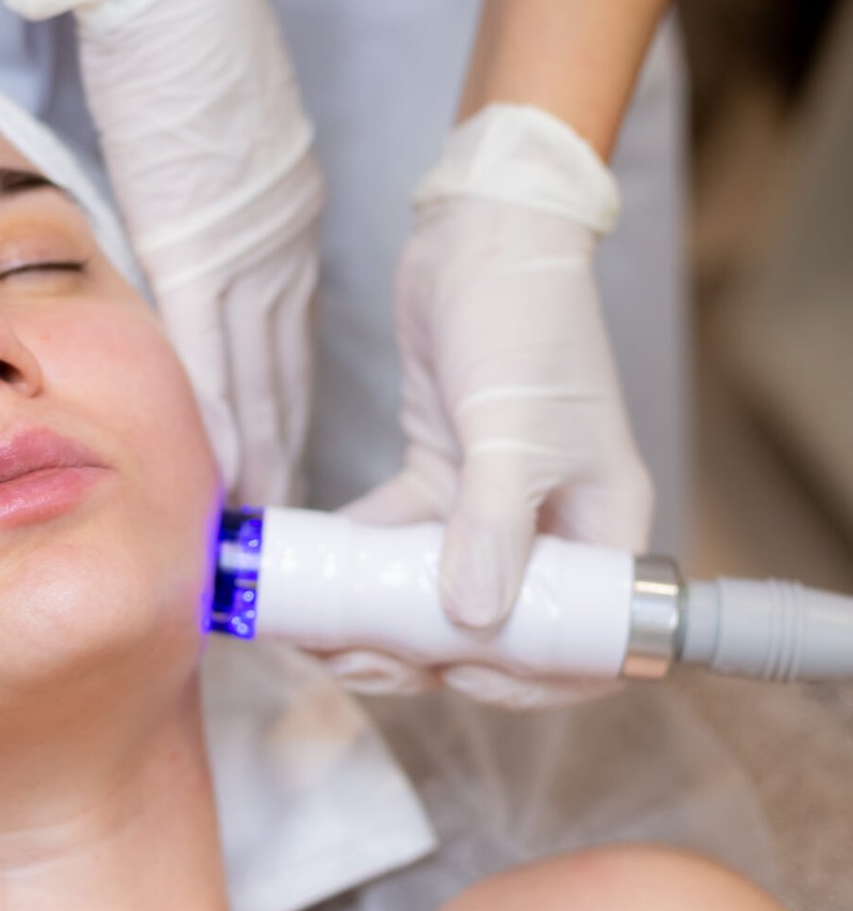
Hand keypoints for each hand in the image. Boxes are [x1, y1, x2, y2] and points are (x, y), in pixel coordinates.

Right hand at [5, 0, 321, 500]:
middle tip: (276, 515)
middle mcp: (278, 245)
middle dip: (280, 446)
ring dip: (253, 450)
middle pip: (283, 370)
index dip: (285, 402)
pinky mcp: (195, 244)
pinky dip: (214, 412)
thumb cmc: (188, 32)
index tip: (283, 457)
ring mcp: (242, 249)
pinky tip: (216, 464)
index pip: (288, 335)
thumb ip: (214, 187)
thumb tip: (191, 219)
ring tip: (250, 515)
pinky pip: (210, 348)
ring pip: (255, 376)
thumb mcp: (221, 128)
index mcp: (285, 217)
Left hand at [318, 105, 651, 706]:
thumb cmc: (525, 320)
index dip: (523, 679)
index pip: (580, 639)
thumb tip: (473, 622)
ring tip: (315, 633)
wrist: (483, 231)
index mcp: (603, 526)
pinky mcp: (440, 470)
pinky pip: (396, 539)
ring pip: (434, 591)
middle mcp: (552, 525)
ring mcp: (492, 502)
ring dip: (379, 619)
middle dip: (423, 656)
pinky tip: (307, 577)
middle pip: (494, 628)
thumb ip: (492, 526)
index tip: (452, 677)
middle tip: (352, 659)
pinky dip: (356, 562)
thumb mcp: (514, 428)